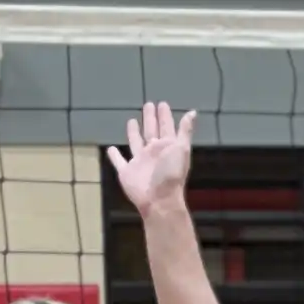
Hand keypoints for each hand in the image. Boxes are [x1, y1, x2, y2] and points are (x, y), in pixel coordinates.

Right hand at [105, 99, 197, 218]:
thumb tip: (193, 112)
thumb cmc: (171, 173)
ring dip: (133, 132)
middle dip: (150, 119)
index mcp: (166, 146)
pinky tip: (110, 148)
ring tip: (131, 121)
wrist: (159, 199)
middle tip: (148, 105)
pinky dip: (114, 156)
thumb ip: (185, 131)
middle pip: (150, 131)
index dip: (164, 116)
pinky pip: (119, 161)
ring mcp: (139, 162)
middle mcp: (153, 152)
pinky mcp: (126, 172)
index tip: (162, 104)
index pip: (165, 127)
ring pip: (135, 143)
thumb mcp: (181, 148)